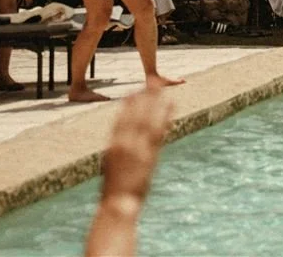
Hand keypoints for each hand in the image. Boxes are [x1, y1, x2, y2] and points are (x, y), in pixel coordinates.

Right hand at [100, 88, 172, 204]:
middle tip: (152, 80)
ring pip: (147, 117)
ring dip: (155, 100)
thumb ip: (117, 150)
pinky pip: (159, 130)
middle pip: (136, 113)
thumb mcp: (111, 166)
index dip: (128, 105)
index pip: (121, 119)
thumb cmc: (114, 188)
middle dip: (144, 96)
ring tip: (163, 87)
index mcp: (113, 145)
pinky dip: (165, 115)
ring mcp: (137, 147)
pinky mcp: (149, 154)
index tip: (134, 92)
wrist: (118, 202)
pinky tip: (171, 104)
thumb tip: (121, 139)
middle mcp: (124, 142)